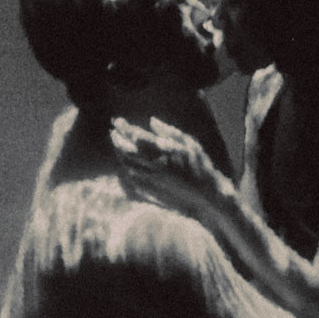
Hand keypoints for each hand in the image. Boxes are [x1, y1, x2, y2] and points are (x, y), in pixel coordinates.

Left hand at [110, 117, 224, 209]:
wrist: (206, 196)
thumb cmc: (201, 167)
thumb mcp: (191, 144)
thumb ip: (170, 131)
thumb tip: (152, 121)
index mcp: (163, 153)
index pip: (137, 137)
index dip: (124, 128)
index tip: (117, 121)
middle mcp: (153, 166)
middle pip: (127, 152)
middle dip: (117, 140)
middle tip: (113, 132)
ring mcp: (150, 179)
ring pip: (127, 164)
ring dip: (119, 153)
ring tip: (117, 144)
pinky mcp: (150, 190)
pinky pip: (132, 176)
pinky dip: (127, 166)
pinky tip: (127, 161)